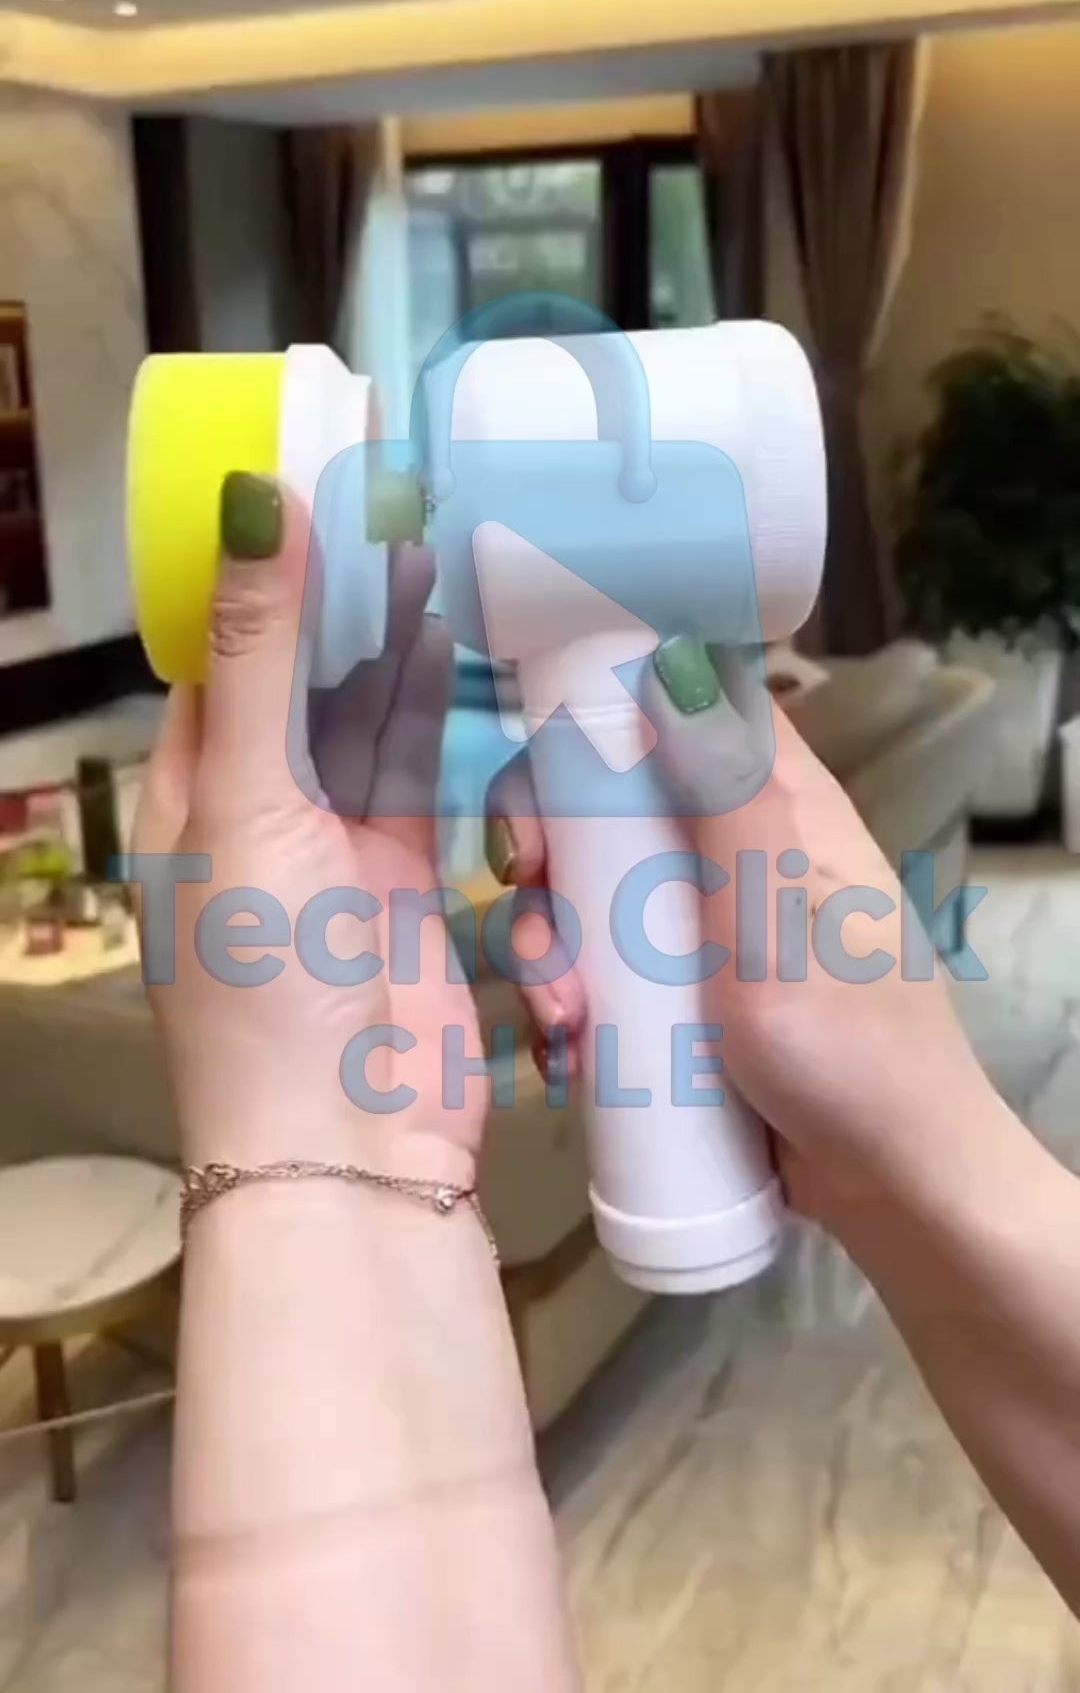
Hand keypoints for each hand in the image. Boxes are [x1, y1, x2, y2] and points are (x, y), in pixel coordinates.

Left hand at [133, 473, 483, 1183]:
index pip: (219, 650)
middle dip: (343, 596)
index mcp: (188, 787)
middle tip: (400, 498)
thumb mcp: (246, 798)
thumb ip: (264, 652)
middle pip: (303, 673)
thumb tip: (251, 499)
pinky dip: (445, 711)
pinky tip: (466, 642)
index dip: (260, 568)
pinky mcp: (412, 877)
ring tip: (440, 543)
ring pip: (369, 715)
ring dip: (398, 642)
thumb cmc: (262, 983)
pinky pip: (429, 772)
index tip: (314, 479)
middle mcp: (257, 808)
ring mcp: (337, 844)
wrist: (348, 1147)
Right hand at [485, 637, 998, 1249]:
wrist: (883, 1185)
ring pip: (585, 894)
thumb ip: (726, 792)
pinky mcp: (674, 999)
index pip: (682, 705)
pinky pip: (595, 972)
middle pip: (605, 802)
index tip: (545, 744)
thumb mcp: (775, 913)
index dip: (604, 704)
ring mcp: (698, 928)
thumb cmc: (844, 1039)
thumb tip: (672, 659)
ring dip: (546, 944)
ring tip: (558, 1016)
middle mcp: (729, 849)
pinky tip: (564, 1050)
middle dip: (545, 844)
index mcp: (773, 803)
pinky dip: (565, 1002)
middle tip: (524, 887)